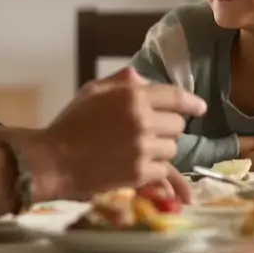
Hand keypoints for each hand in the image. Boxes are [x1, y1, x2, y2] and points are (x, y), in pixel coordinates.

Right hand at [24, 67, 206, 200]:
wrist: (53, 160)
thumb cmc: (70, 124)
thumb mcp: (93, 92)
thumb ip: (121, 83)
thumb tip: (144, 80)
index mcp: (131, 96)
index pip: (175, 96)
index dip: (191, 102)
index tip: (200, 108)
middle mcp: (142, 120)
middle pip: (178, 124)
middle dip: (167, 128)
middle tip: (151, 132)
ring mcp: (142, 148)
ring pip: (173, 149)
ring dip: (162, 150)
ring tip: (140, 150)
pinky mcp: (140, 173)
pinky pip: (164, 171)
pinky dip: (156, 171)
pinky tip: (142, 169)